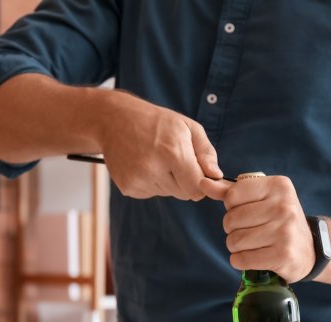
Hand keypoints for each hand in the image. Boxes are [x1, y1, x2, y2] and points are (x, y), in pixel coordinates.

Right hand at [96, 90, 222, 200]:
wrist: (113, 119)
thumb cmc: (156, 121)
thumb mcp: (187, 127)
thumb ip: (206, 153)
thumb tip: (216, 176)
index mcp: (172, 152)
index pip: (197, 187)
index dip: (203, 183)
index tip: (201, 173)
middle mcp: (153, 169)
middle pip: (185, 194)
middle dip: (186, 181)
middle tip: (175, 159)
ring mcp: (138, 180)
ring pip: (168, 193)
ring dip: (169, 181)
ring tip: (156, 158)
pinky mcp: (127, 187)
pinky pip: (151, 193)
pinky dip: (152, 183)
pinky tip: (144, 164)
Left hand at [200, 174, 314, 281]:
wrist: (309, 250)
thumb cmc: (279, 221)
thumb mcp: (261, 199)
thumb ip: (231, 191)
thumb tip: (203, 182)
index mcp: (279, 186)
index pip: (232, 195)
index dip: (232, 208)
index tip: (247, 213)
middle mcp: (284, 206)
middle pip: (231, 219)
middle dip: (232, 229)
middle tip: (249, 232)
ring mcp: (285, 231)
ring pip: (234, 241)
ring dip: (236, 247)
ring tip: (251, 245)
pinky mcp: (282, 255)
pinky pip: (242, 259)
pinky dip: (240, 261)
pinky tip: (252, 257)